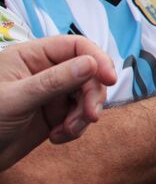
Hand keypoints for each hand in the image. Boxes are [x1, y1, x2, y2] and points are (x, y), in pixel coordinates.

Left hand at [0, 35, 117, 169]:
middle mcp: (44, 71)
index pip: (75, 46)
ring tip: (67, 132)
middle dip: (91, 95)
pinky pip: (79, 116)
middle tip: (89, 116)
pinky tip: (57, 138)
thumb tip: (91, 64)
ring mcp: (50, 93)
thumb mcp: (17, 99)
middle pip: (88, 73)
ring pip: (87, 96)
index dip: (97, 59)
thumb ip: (54, 81)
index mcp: (31, 57)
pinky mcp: (54, 115)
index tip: (109, 79)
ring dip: (84, 115)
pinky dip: (76, 128)